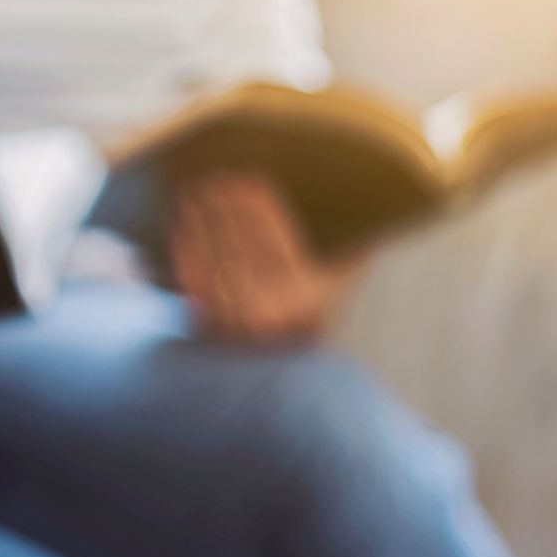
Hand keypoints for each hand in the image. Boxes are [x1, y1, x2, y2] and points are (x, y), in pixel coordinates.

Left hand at [170, 173, 365, 344]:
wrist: (273, 378)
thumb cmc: (307, 317)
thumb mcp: (336, 292)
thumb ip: (352, 256)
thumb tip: (377, 220)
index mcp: (304, 299)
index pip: (277, 242)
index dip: (259, 208)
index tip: (247, 180)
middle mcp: (270, 312)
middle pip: (242, 247)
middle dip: (225, 209)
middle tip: (214, 179)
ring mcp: (233, 322)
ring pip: (214, 261)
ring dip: (200, 223)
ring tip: (191, 194)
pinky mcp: (206, 328)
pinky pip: (192, 282)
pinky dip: (184, 251)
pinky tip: (179, 225)